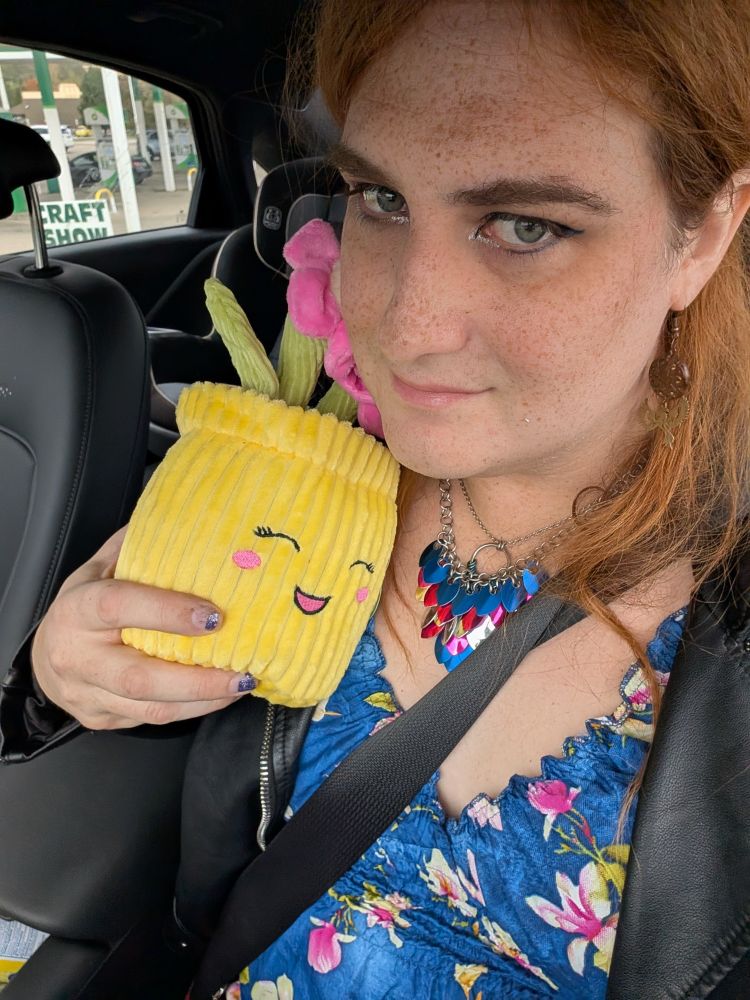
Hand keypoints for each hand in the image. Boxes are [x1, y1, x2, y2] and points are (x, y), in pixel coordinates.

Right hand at [31, 527, 253, 729]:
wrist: (49, 654)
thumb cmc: (85, 604)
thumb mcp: (103, 566)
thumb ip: (141, 547)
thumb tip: (193, 519)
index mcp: (77, 609)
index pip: (119, 607)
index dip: (166, 612)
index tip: (213, 616)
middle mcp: (78, 657)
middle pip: (139, 678)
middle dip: (198, 678)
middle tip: (242, 668)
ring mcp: (88, 694)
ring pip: (151, 709)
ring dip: (205, 699)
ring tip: (242, 682)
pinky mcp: (102, 719)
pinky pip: (152, 720)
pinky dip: (193, 709)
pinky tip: (219, 694)